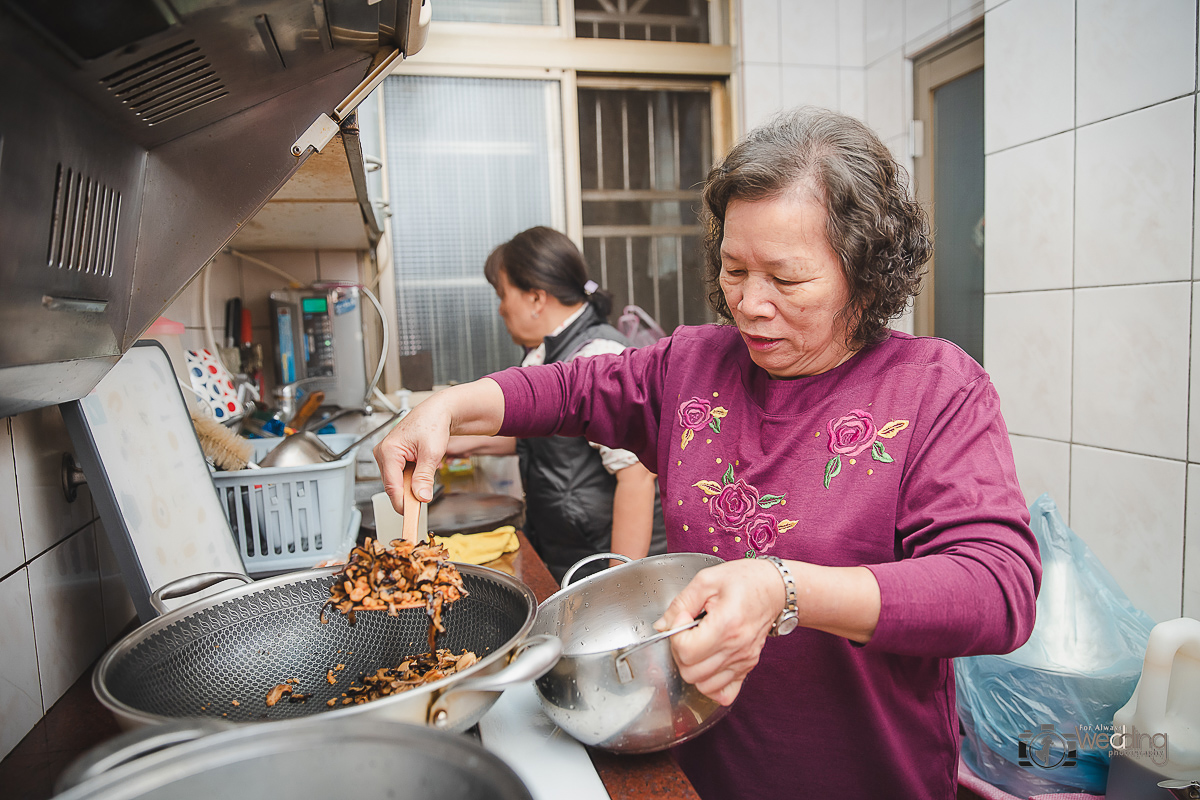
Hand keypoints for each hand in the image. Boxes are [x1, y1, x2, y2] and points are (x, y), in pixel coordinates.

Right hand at [374, 397, 452, 506]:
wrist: (438, 412)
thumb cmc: (433, 424)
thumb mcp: (432, 453)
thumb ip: (424, 477)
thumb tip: (421, 497)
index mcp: (388, 451)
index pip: (391, 486)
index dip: (402, 503)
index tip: (410, 516)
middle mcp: (383, 453)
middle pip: (392, 486)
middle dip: (408, 493)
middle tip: (424, 498)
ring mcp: (386, 455)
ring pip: (396, 482)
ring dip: (410, 485)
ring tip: (425, 475)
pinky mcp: (393, 457)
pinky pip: (399, 475)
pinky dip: (410, 478)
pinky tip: (420, 471)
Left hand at [653, 558, 784, 705]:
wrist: (774, 588)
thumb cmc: (743, 580)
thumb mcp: (706, 580)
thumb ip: (680, 603)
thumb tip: (662, 626)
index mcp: (726, 624)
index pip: (686, 651)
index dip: (676, 634)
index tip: (683, 618)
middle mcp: (737, 648)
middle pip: (691, 671)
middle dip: (680, 652)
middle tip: (687, 631)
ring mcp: (743, 661)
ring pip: (703, 685)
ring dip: (693, 667)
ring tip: (698, 644)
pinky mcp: (747, 666)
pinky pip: (724, 693)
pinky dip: (710, 684)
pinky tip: (708, 663)